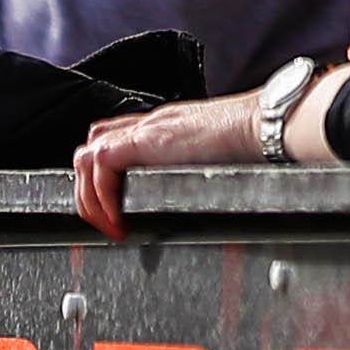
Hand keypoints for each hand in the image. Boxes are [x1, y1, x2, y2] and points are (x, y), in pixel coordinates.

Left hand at [72, 94, 257, 236]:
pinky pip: (100, 168)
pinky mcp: (142, 140)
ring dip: (91, 197)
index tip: (116, 206)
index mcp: (165, 128)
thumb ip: (197, 166)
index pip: (115, 138)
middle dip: (90, 189)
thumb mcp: (215, 155)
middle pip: (92, 146)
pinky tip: (120, 219)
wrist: (263, 125)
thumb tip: (204, 195)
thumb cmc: (253, 140)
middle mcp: (149, 125)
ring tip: (110, 224)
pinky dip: (102, 198)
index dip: (104, 174)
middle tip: (110, 220)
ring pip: (85, 158)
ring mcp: (143, 131)